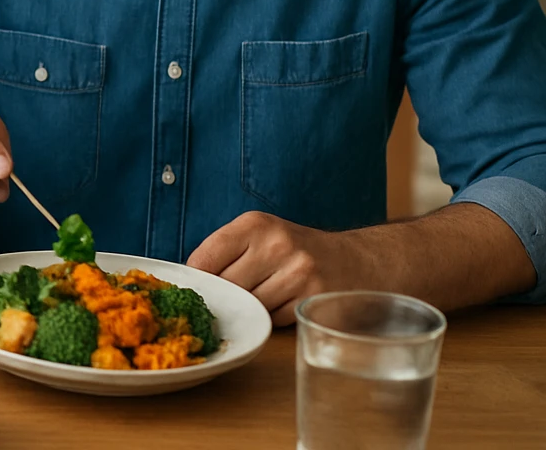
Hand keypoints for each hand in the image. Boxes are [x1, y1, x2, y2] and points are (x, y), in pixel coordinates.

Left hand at [187, 211, 367, 324]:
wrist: (359, 261)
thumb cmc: (297, 250)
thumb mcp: (261, 235)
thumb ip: (225, 252)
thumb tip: (186, 280)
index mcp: (255, 224)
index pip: (203, 259)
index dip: (199, 278)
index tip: (203, 285)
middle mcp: (277, 245)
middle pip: (225, 287)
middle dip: (227, 295)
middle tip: (237, 293)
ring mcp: (298, 273)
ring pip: (249, 306)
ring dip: (252, 307)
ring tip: (267, 293)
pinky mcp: (312, 300)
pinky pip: (272, 320)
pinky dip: (273, 317)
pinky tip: (286, 303)